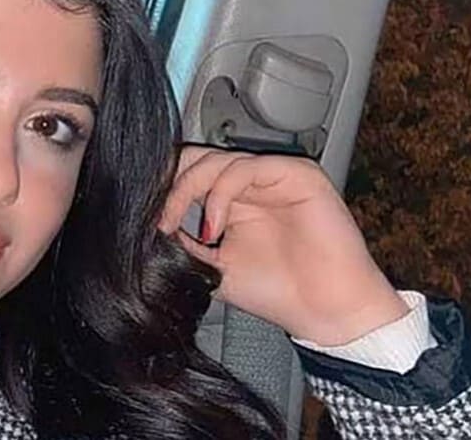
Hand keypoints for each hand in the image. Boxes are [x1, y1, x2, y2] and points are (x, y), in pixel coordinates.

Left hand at [157, 145, 407, 345]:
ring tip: (186, 228)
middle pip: (199, 158)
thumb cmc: (279, 292)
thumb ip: (184, 241)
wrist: (326, 312)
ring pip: (216, 160)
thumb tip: (148, 225)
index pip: (190, 173)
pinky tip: (214, 226)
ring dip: (189, 191)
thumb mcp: (212, 267)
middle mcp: (252, 183)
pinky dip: (219, 194)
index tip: (145, 218)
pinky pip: (245, 168)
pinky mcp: (297, 174)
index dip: (164, 189)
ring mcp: (274, 175)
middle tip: (159, 217)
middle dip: (172, 184)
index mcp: (233, 199)